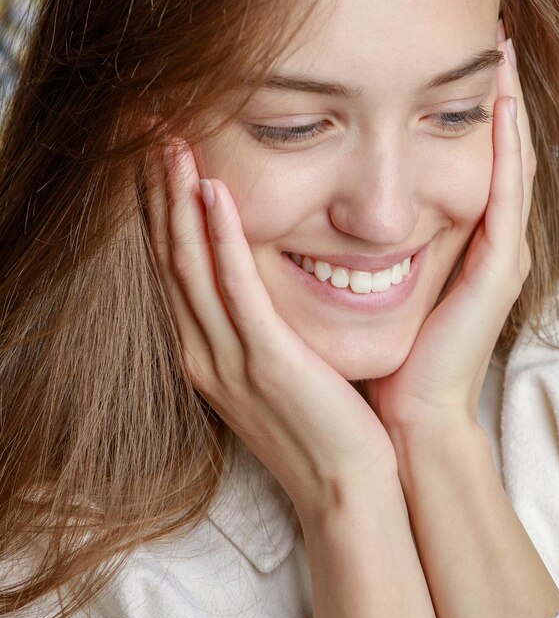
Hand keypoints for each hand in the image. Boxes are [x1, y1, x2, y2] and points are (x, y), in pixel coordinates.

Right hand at [145, 142, 398, 525]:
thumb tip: (256, 277)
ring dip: (179, 199)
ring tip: (172, 144)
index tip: (158, 157)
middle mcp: (203, 353)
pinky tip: (215, 193)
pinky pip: (236, 287)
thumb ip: (255, 322)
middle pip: (169, 256)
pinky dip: (222, 236)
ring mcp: (229, 359)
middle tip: (152, 132)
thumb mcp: (274, 366)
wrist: (346, 485)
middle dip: (158, 191)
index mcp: (204, 352)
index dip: (159, 209)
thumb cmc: (320, 421)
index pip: (171, 267)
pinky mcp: (265, 360)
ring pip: (190, 264)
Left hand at [360, 17, 534, 431]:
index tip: (453, 46)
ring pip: (513, 160)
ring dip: (509, 104)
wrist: (407, 417)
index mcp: (460, 234)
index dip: (465, 100)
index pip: (468, 152)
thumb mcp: (367, 272)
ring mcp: (500, 252)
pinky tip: (503, 105)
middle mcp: (489, 236)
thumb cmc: (384, 349)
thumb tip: (314, 182)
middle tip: (494, 28)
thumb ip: (356, 227)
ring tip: (503, 48)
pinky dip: (508, 149)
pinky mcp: (500, 270)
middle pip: (500, 146)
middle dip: (496, 89)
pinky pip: (509, 196)